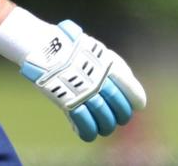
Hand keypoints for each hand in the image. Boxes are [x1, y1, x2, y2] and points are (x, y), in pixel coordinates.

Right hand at [0, 9, 145, 141]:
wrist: (41, 43)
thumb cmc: (67, 44)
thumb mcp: (95, 49)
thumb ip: (111, 66)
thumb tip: (125, 83)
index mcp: (110, 66)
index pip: (132, 91)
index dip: (136, 101)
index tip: (135, 105)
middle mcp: (101, 82)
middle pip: (120, 109)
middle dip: (120, 116)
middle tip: (116, 117)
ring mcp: (85, 93)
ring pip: (105, 120)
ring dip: (105, 126)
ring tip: (103, 127)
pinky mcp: (69, 102)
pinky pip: (84, 124)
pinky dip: (87, 131)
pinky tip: (87, 133)